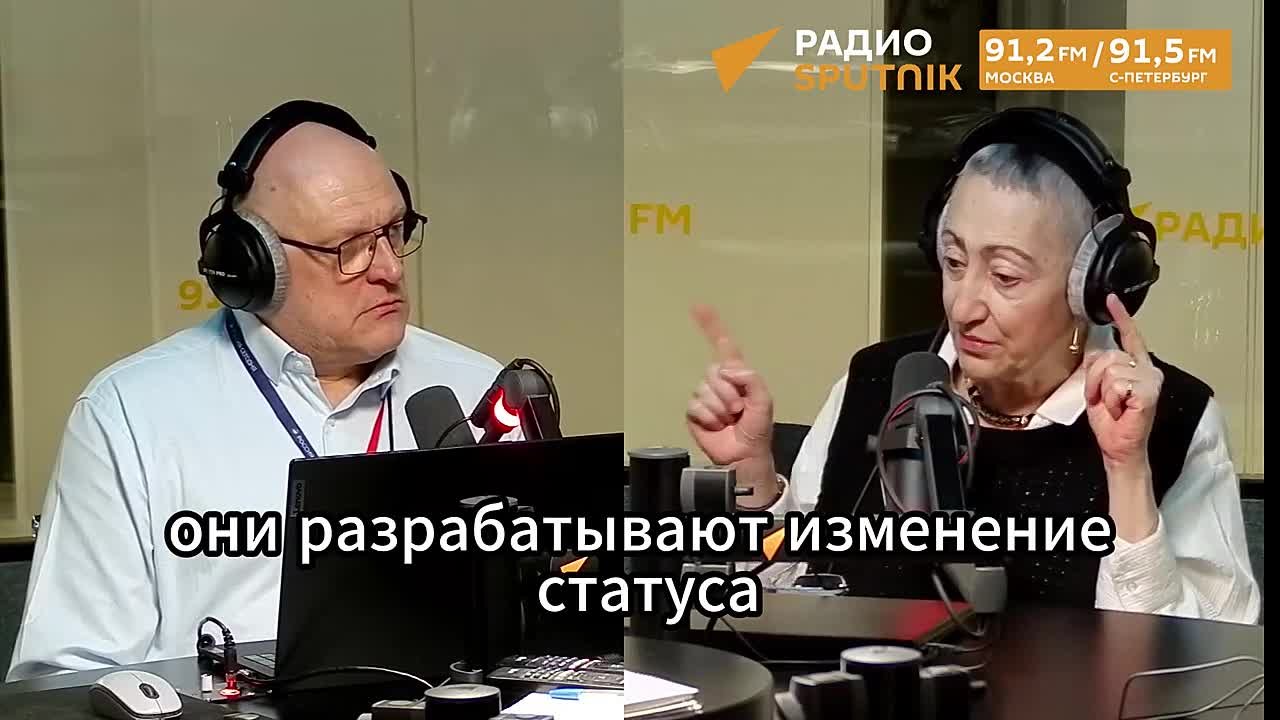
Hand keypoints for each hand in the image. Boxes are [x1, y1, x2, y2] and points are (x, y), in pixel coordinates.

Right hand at [685, 304, 774, 465]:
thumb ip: (751, 379)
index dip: (711, 325)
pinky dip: (710, 417)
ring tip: (730, 419)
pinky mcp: (694, 412)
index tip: (699, 306)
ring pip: (705, 390)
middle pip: (714, 371)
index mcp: (737, 374)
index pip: (723, 345)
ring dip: (721, 407)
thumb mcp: (764, 401)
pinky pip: (696, 406)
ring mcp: (705, 397)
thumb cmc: (757, 429)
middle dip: (729, 391)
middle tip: (739, 409)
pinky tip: (717, 425)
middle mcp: (719, 382)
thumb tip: (728, 369)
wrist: (744, 454)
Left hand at [1085, 294, 1163, 472]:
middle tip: (1104, 399)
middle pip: (1107, 356)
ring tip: (1113, 406)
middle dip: (1095, 379)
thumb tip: (1096, 352)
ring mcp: (1150, 379)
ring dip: (1102, 392)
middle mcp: (1147, 369)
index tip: (1111, 299)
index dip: (1121, 317)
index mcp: (1136, 366)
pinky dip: (1111, 400)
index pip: (1129, 337)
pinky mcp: (1148, 391)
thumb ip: (1099, 368)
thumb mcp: (1098, 388)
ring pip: (1109, 370)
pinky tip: (1121, 410)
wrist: (1118, 446)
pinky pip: (1115, 385)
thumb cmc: (1111, 421)